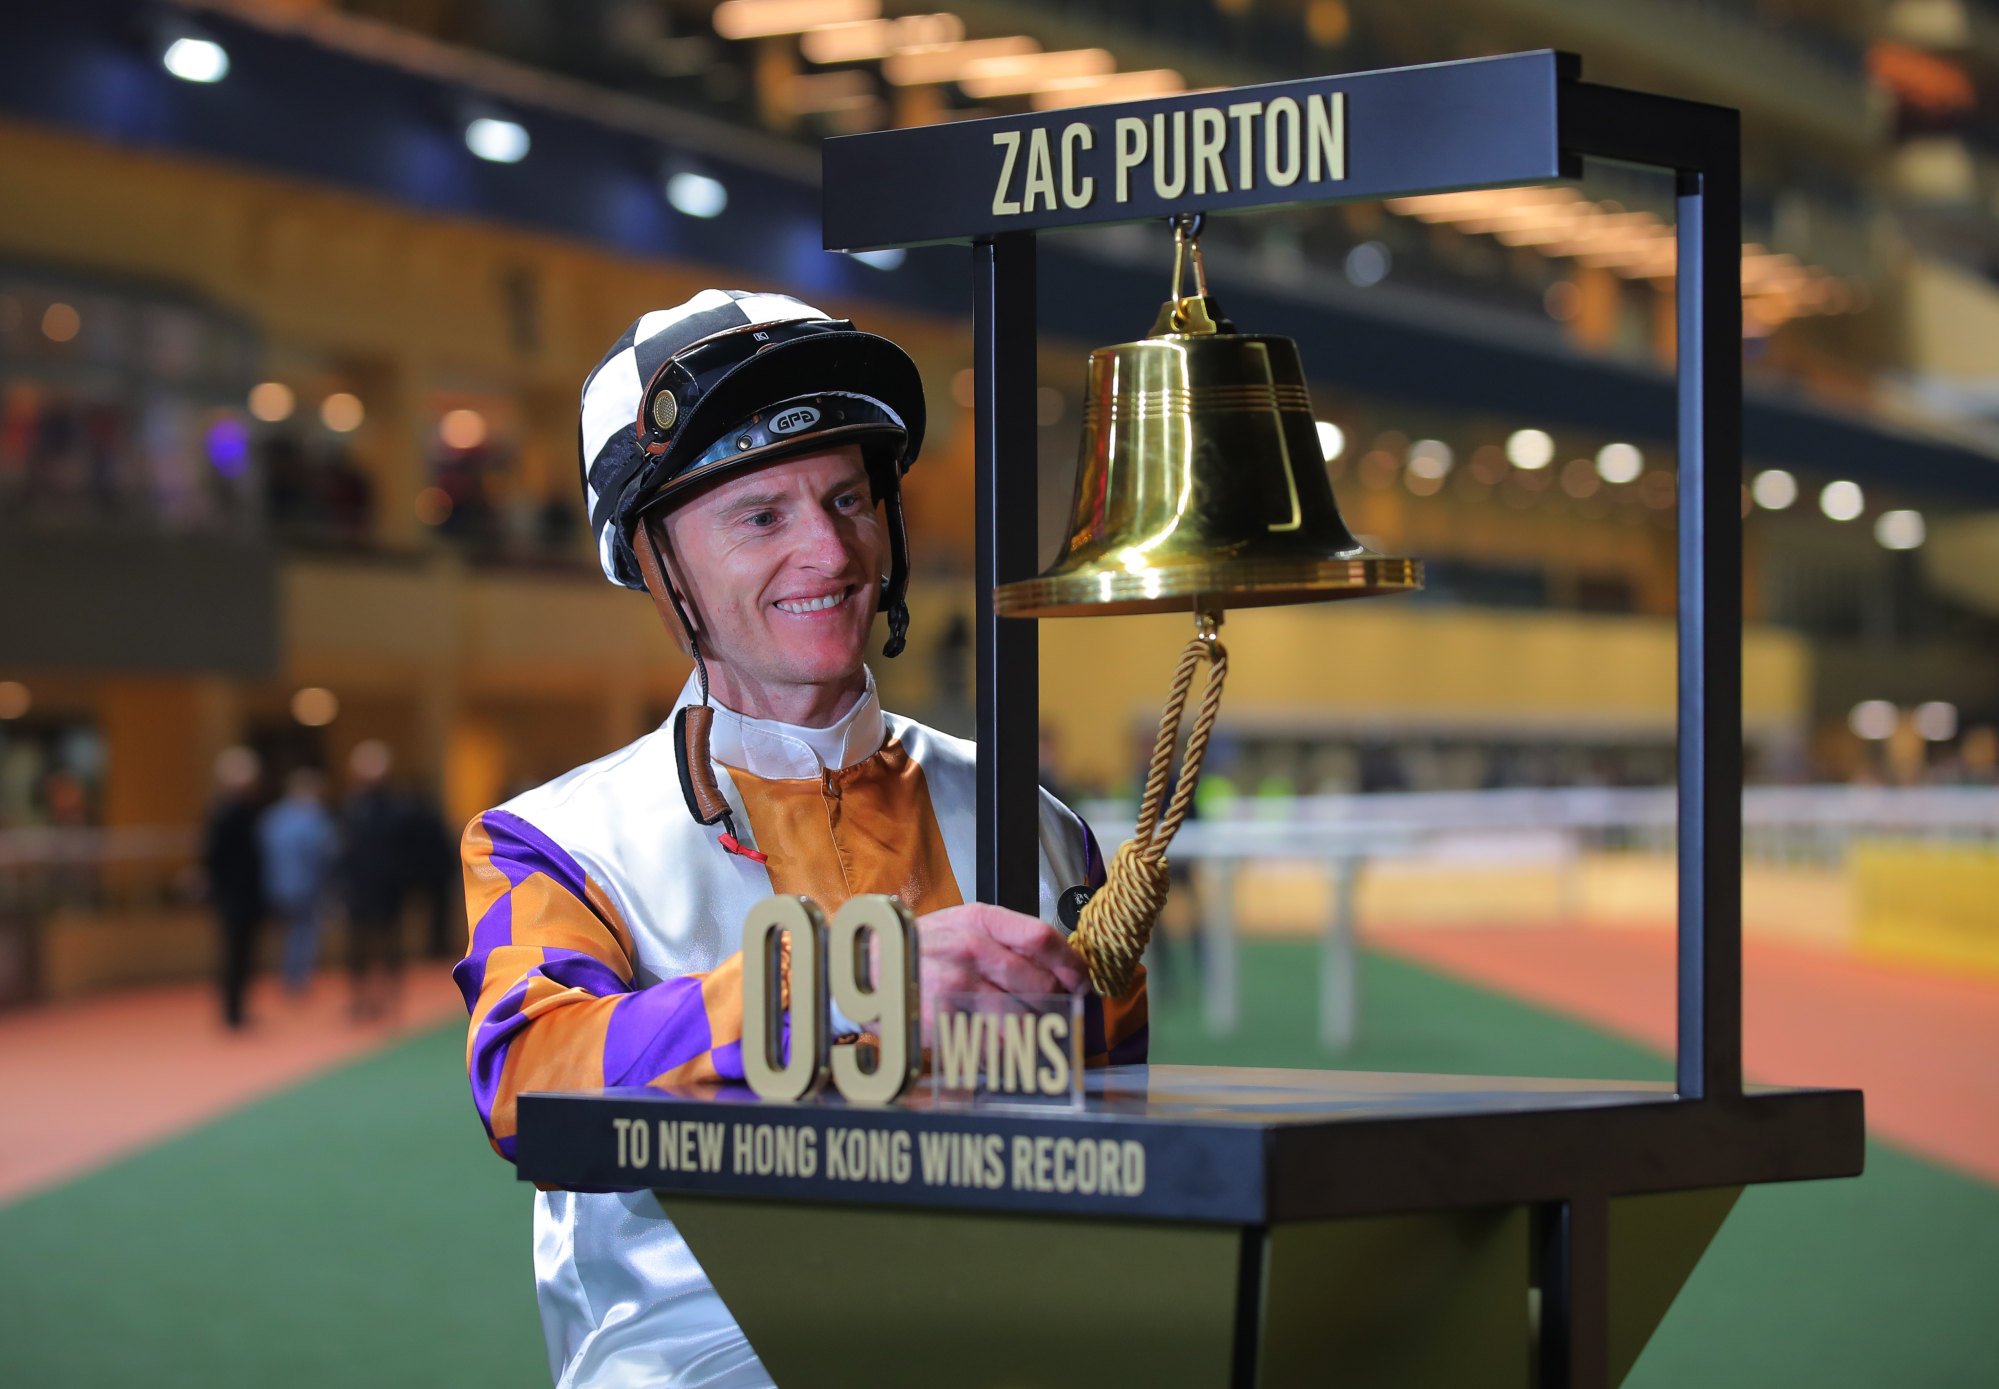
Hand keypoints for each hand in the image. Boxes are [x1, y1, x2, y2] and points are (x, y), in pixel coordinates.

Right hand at [909, 903, 1087, 1047]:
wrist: (865, 968)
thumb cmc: (918, 949)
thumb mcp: (960, 925)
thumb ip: (1005, 940)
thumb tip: (1057, 966)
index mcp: (980, 920)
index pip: (1042, 938)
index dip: (1071, 964)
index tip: (1081, 982)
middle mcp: (971, 949)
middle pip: (1040, 982)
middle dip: (1054, 1003)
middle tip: (1054, 1013)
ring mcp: (958, 985)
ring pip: (1023, 1017)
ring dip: (1032, 1030)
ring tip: (1026, 1033)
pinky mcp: (945, 1019)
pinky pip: (994, 1043)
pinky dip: (1004, 1052)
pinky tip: (999, 1047)